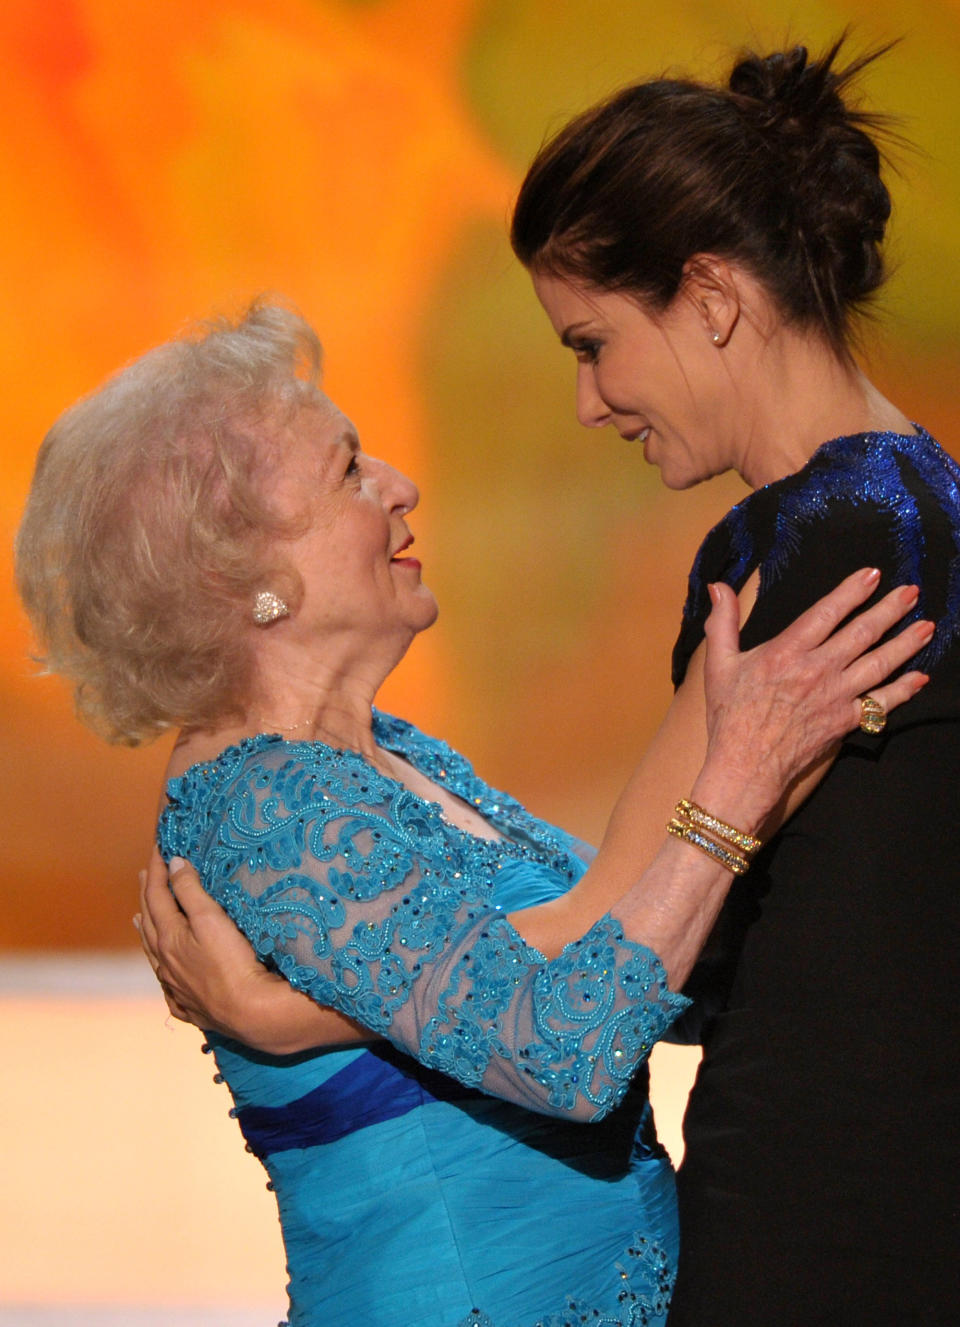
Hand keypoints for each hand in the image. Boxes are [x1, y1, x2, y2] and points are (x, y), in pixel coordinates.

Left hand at [135, 849, 367, 1051]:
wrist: (251, 1014)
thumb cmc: (234, 962)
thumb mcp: (212, 919)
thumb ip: (190, 890)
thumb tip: (173, 864)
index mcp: (168, 938)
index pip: (157, 895)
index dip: (158, 870)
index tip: (159, 848)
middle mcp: (165, 962)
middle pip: (150, 921)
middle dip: (148, 894)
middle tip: (147, 874)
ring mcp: (176, 987)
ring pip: (153, 953)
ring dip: (146, 930)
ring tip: (138, 918)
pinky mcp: (189, 1007)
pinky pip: (166, 984)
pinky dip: (160, 969)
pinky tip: (163, 971)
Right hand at [699, 569, 929, 824]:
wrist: (745, 766)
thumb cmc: (730, 716)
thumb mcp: (718, 664)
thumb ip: (722, 622)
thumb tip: (719, 585)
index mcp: (786, 652)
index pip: (826, 613)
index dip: (852, 591)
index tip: (872, 574)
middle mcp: (817, 670)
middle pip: (862, 633)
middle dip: (890, 610)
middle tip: (911, 593)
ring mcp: (835, 696)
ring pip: (879, 664)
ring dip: (905, 643)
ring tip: (926, 627)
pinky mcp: (844, 721)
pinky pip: (881, 703)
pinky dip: (903, 690)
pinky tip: (920, 678)